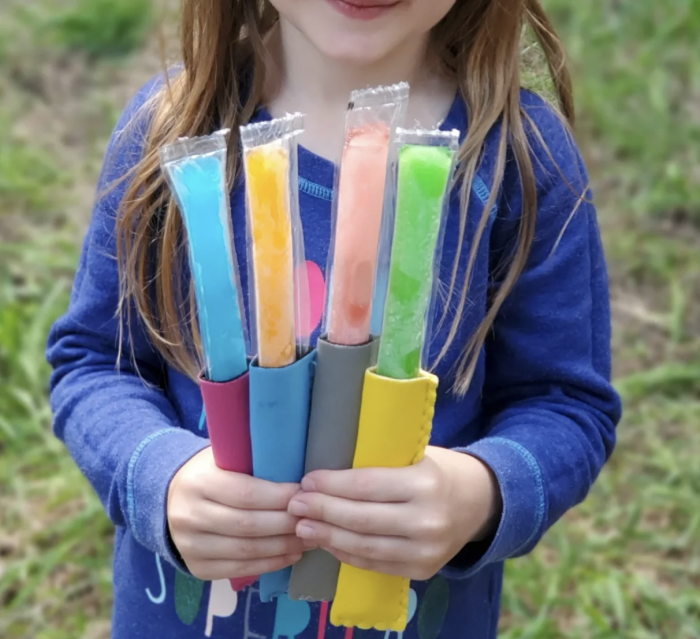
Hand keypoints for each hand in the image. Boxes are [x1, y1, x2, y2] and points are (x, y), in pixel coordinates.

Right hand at [167, 447, 304, 580]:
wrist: (169, 498)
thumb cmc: (210, 472)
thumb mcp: (224, 458)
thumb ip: (253, 465)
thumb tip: (299, 476)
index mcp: (199, 483)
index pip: (246, 494)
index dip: (279, 497)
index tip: (305, 494)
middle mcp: (190, 516)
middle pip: (248, 525)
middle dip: (286, 523)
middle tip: (314, 519)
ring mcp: (190, 545)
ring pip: (246, 550)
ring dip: (283, 546)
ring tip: (309, 538)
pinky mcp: (196, 567)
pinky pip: (239, 569)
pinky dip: (270, 563)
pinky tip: (291, 555)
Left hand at [288, 446, 501, 580]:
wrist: (480, 502)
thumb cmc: (438, 470)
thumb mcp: (415, 456)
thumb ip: (379, 465)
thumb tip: (326, 472)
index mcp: (425, 483)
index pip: (367, 486)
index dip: (332, 485)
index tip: (307, 481)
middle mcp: (427, 520)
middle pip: (361, 519)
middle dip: (322, 512)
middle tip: (296, 505)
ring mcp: (427, 551)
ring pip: (365, 547)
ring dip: (328, 538)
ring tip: (303, 528)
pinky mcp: (423, 570)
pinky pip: (376, 564)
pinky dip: (347, 554)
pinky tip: (328, 543)